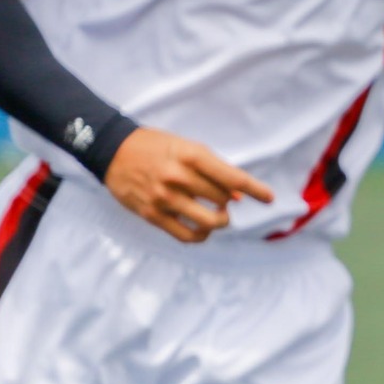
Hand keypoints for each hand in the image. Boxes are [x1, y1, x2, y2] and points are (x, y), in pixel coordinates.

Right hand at [103, 127, 274, 242]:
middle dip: (229, 202)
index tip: (270, 198)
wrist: (114, 151)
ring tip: (217, 216)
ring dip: (219, 221)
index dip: (256, 190)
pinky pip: (186, 236)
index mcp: (191, 155)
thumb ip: (212, 169)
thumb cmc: (156, 147)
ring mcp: (165, 198)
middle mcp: (179, 177)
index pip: (233, 178)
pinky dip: (201, 237)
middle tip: (224, 200)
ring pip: (209, 221)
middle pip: (223, 200)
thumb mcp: (186, 147)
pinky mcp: (153, 215)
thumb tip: (238, 197)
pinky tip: (203, 231)